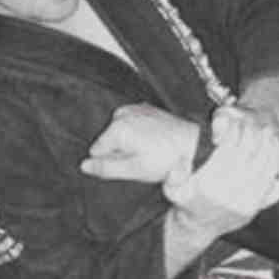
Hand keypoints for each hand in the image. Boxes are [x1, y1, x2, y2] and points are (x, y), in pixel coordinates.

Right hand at [80, 103, 198, 183]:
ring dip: (129, 144)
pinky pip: (131, 125)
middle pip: (108, 140)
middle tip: (141, 159)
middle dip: (120, 152)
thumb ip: (106, 168)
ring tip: (149, 150)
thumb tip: (84, 166)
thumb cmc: (167, 158)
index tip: (130, 163)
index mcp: (118, 128)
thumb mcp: (134, 169)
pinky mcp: (145, 109)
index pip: (96, 151)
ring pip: (119, 133)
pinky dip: (138, 134)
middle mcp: (123, 114)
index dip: (110, 162)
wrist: (194, 145)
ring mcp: (135, 109)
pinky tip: (153, 141)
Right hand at [164, 119, 278, 235]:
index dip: (234, 133)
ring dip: (266, 147)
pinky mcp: (253, 207)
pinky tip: (272, 152)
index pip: (227, 151)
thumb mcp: (171, 189)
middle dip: (252, 137)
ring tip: (266, 133)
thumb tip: (181, 162)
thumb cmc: (186, 201)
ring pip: (261, 167)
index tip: (236, 123)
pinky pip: (268, 181)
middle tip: (254, 124)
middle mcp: (226, 194)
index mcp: (207, 185)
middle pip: (246, 156)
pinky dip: (273, 164)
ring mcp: (242, 202)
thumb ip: (173, 174)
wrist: (198, 228)